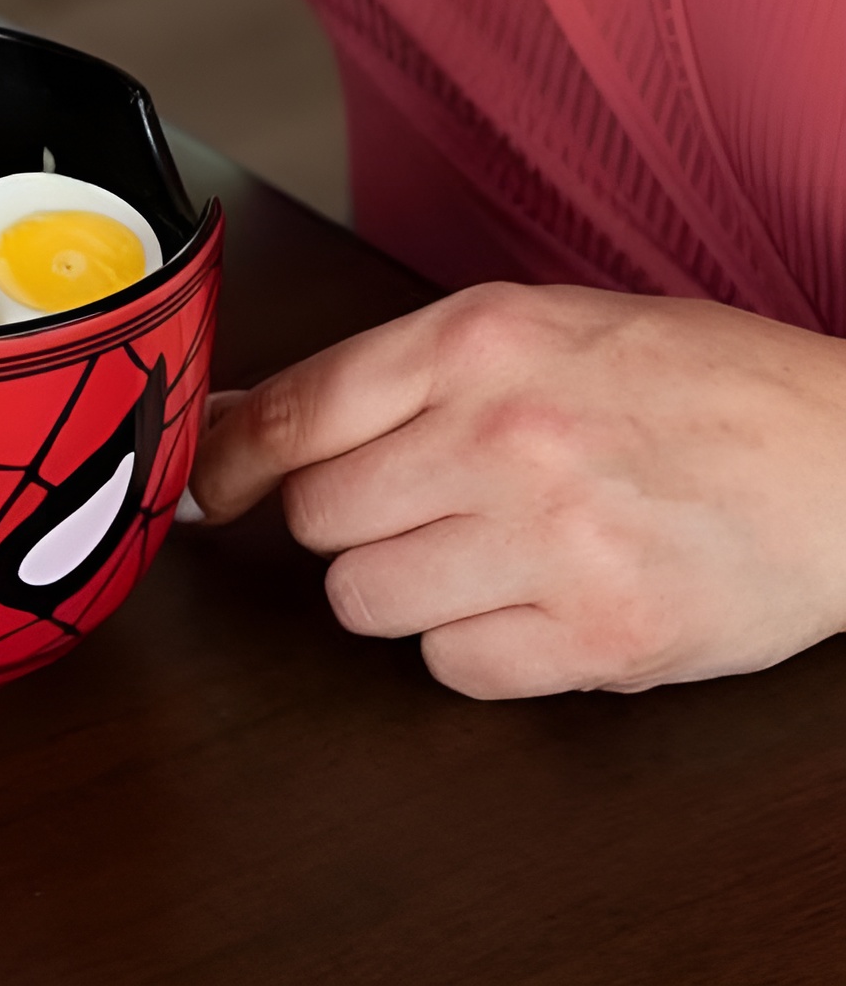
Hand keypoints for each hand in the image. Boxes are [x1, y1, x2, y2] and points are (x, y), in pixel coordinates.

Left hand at [189, 282, 845, 696]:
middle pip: (320, 516)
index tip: (211, 485)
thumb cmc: (691, 382)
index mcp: (479, 341)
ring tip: (476, 550)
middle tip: (413, 503)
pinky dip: (471, 645)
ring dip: (400, 584)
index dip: (232, 458)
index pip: (296, 410)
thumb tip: (246, 418)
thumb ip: (392, 374)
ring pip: (366, 600)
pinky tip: (528, 600)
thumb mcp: (533, 328)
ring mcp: (552, 542)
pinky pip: (453, 666)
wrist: (845, 456)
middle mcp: (503, 436)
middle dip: (347, 519)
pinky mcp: (601, 637)